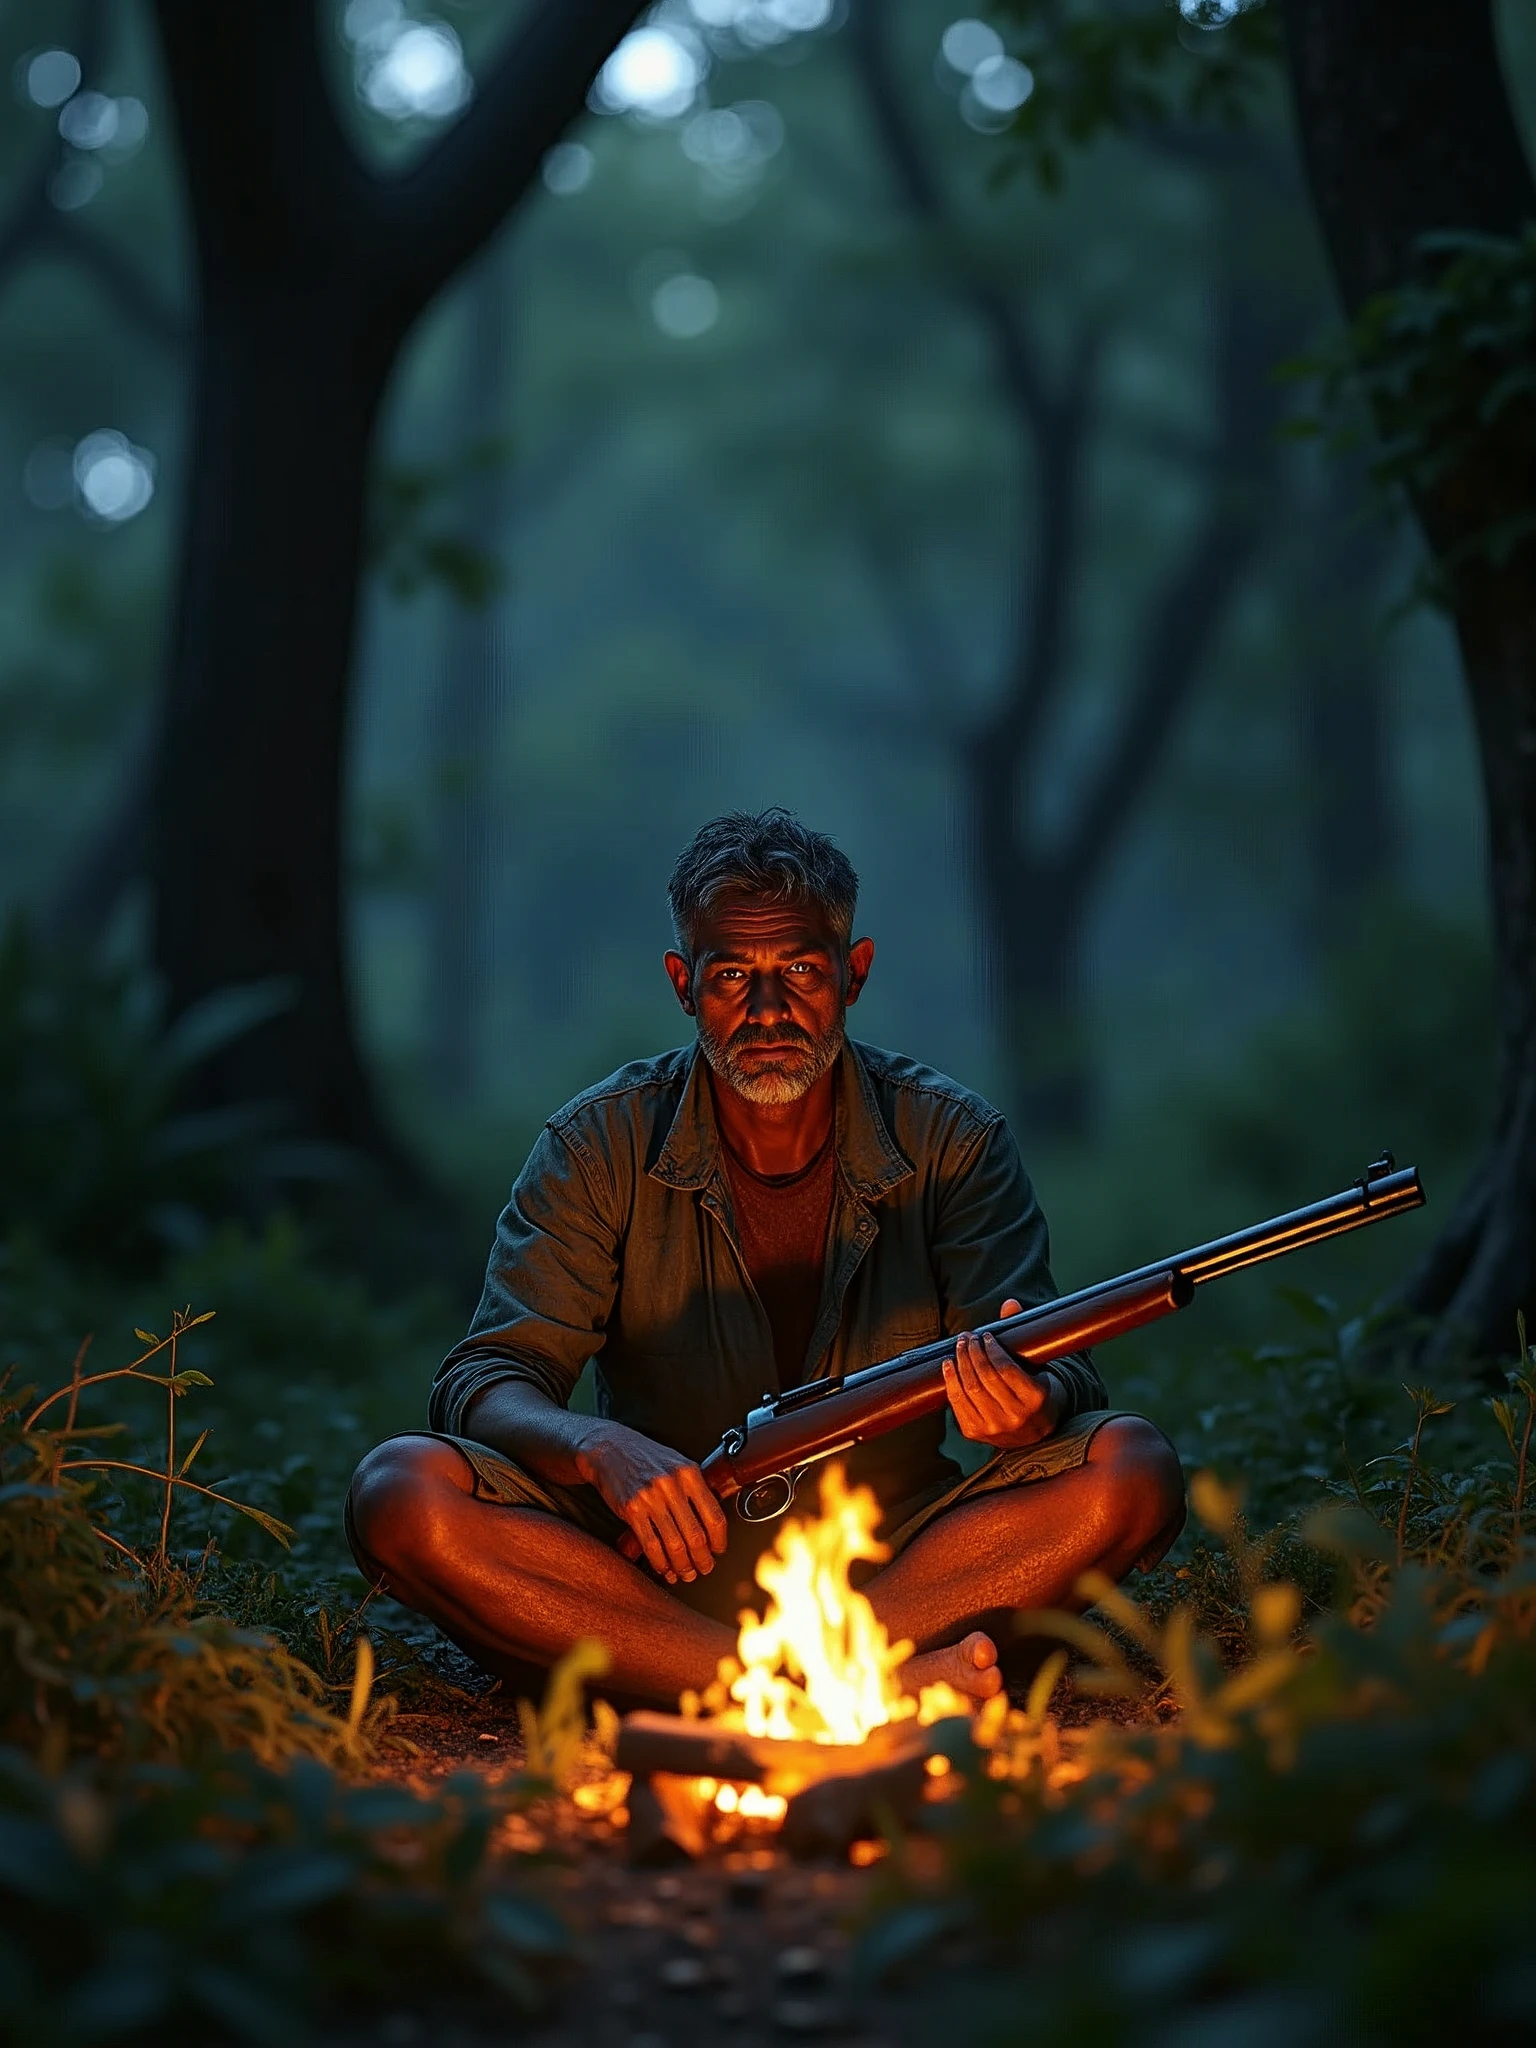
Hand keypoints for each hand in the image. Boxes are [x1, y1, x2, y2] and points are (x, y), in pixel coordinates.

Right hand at [575, 1422, 727, 1584]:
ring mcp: (651, 1498)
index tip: (718, 1551)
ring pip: (674, 1544)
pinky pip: (651, 1545)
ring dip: (682, 1566)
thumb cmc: (647, 1458)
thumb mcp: (678, 1465)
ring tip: (686, 1573)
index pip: (714, 1516)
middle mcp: (672, 1485)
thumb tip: (712, 1524)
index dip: (719, 1541)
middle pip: (696, 1535)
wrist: (610, 1449)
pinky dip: (660, 1562)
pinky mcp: (632, 1509)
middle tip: (704, 1569)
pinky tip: (664, 1568)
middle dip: (702, 1559)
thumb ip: (695, 1490)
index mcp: (690, 1474)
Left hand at [942, 1298, 1061, 1449]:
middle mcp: (1016, 1417)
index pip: (1006, 1369)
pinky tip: (948, 1365)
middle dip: (973, 1353)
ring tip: (959, 1346)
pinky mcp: (977, 1433)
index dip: (992, 1350)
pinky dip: (950, 1382)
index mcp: (1036, 1399)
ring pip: (971, 1389)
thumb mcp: (1040, 1368)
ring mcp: (995, 1428)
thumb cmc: (1038, 1392)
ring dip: (961, 1363)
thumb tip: (1010, 1303)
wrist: (1037, 1434)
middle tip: (968, 1337)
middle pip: (985, 1378)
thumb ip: (1024, 1337)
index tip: (985, 1336)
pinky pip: (958, 1405)